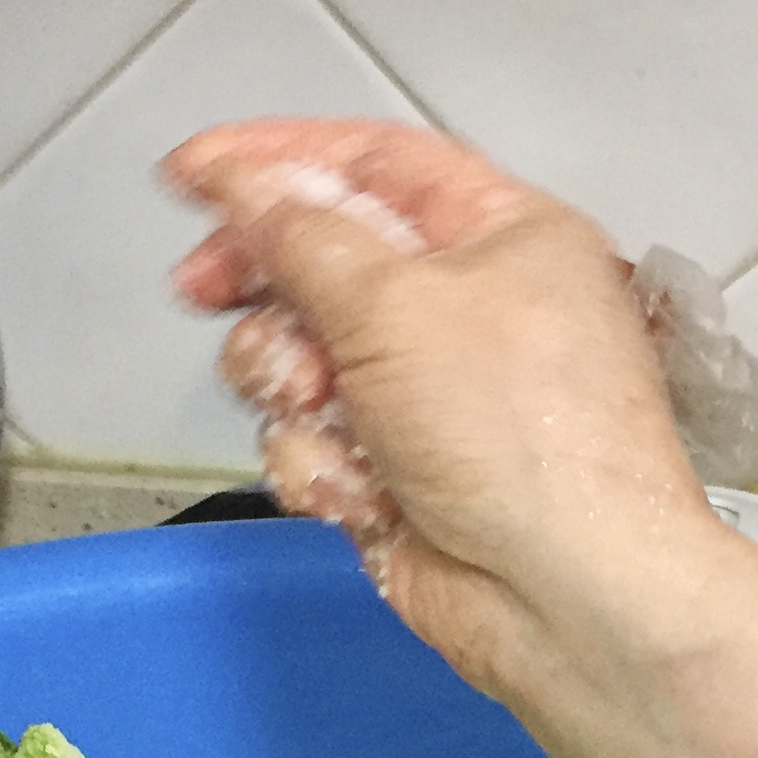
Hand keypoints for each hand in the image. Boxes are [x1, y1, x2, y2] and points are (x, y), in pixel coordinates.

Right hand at [163, 119, 737, 712]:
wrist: (563, 596)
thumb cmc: (533, 445)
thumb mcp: (398, 303)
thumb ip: (304, 234)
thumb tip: (250, 189)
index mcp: (501, 237)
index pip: (372, 164)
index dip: (276, 160)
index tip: (194, 173)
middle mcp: (468, 313)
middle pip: (324, 262)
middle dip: (263, 284)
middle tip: (204, 289)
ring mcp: (431, 401)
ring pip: (301, 360)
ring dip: (289, 386)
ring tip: (319, 409)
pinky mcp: (398, 478)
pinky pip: (314, 446)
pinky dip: (320, 467)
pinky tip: (358, 493)